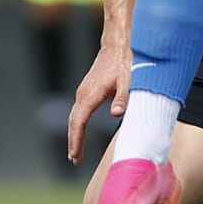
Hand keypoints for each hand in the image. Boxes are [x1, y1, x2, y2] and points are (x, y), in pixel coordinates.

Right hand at [67, 42, 130, 163]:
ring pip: (75, 116)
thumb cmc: (125, 61)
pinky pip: (79, 111)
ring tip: (75, 153)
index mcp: (91, 93)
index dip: (76, 139)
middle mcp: (83, 93)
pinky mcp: (87, 90)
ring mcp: (84, 91)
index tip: (75, 155)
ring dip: (74, 134)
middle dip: (73, 141)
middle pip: (74, 121)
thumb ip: (123, 96)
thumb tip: (116, 114)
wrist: (118, 44)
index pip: (79, 121)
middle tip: (75, 159)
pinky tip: (79, 133)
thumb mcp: (129, 79)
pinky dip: (77, 125)